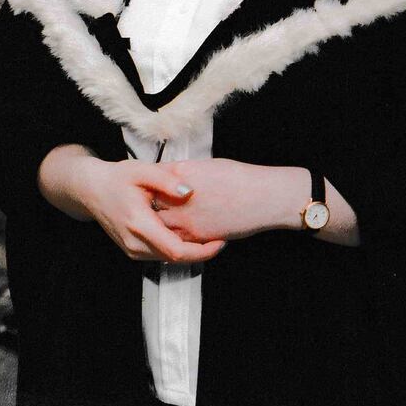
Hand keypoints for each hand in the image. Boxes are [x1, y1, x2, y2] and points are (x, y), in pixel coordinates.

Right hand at [38, 146, 225, 262]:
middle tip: (221, 237)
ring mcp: (132, 250)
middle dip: (201, 251)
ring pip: (168, 259)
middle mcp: (135, 243)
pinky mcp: (133, 251)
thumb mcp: (143, 170)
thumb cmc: (118, 178)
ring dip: (190, 251)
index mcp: (139, 224)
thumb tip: (190, 191)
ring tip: (209, 235)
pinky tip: (188, 235)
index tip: (220, 240)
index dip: (202, 251)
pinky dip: (177, 248)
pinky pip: (160, 255)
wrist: (92, 189)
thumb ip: (167, 180)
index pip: (176, 250)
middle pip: (175, 258)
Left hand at [154, 159, 307, 241]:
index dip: (149, 182)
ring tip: (157, 220)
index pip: (151, 178)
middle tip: (145, 204)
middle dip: (147, 203)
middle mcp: (177, 197)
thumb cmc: (239, 178)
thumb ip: (184, 173)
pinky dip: (170, 236)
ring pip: (156, 224)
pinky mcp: (194, 236)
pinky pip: (172, 239)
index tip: (148, 185)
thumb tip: (173, 178)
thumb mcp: (207, 166)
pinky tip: (173, 232)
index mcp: (180, 173)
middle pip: (148, 202)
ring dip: (156, 222)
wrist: (260, 197)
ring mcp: (184, 218)